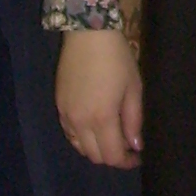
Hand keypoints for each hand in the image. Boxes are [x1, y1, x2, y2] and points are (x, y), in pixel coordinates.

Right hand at [56, 28, 143, 166]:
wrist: (87, 34)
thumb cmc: (117, 59)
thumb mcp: (133, 88)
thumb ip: (133, 120)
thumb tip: (135, 146)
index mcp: (101, 118)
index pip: (112, 156)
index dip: (126, 161)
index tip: (137, 156)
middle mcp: (80, 122)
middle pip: (94, 156)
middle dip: (112, 156)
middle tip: (126, 146)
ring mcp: (66, 114)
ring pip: (79, 147)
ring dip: (95, 148)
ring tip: (110, 137)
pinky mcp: (58, 105)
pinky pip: (69, 133)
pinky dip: (81, 138)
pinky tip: (92, 127)